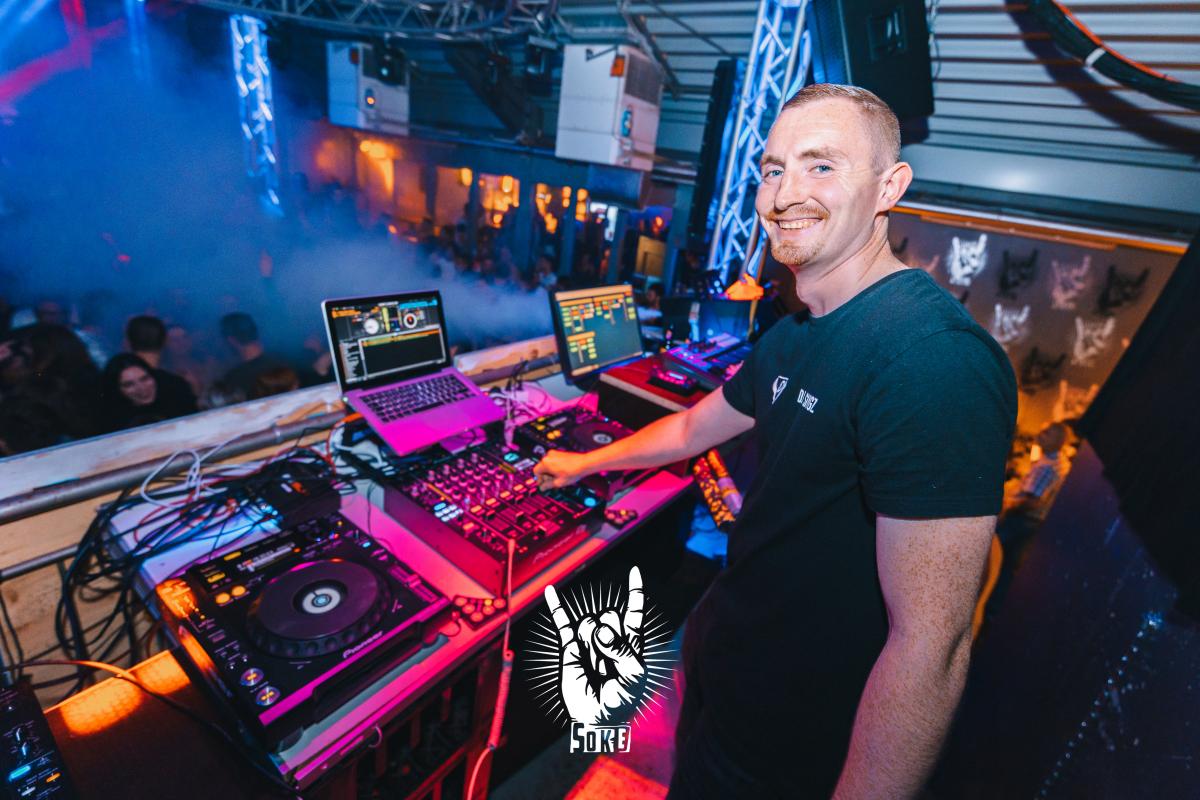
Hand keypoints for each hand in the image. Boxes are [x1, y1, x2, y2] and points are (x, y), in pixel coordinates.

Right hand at [533, 449, 590, 490]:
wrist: (584, 463)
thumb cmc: (574, 471)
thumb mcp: (559, 482)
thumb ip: (548, 486)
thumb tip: (542, 487)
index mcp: (546, 462)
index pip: (536, 471)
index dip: (539, 479)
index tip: (543, 484)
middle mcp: (548, 456)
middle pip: (541, 468)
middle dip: (545, 476)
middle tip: (551, 482)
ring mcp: (554, 453)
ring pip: (547, 465)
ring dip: (550, 472)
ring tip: (558, 478)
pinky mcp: (559, 453)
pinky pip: (552, 461)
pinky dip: (554, 467)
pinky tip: (561, 472)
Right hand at [544, 567, 645, 724]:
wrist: (596, 718)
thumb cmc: (621, 699)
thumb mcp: (633, 675)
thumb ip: (622, 650)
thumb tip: (601, 628)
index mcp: (630, 642)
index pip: (633, 612)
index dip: (635, 592)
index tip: (635, 571)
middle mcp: (609, 637)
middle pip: (611, 615)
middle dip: (610, 637)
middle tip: (610, 664)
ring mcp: (590, 641)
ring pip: (591, 623)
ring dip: (593, 645)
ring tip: (596, 668)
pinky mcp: (571, 648)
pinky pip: (563, 624)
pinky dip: (557, 606)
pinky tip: (550, 590)